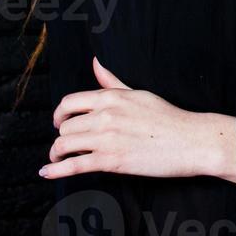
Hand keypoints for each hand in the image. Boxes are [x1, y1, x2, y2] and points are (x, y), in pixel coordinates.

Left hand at [40, 56, 235, 182]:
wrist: (191, 140)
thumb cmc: (168, 118)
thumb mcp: (138, 93)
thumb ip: (112, 82)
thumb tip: (95, 63)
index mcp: (111, 97)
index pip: (69, 102)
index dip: (60, 114)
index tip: (60, 123)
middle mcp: (105, 115)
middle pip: (65, 126)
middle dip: (62, 136)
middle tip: (64, 145)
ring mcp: (107, 138)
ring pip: (64, 144)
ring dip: (55, 154)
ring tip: (55, 159)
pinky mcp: (111, 160)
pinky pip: (74, 165)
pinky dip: (55, 170)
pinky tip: (45, 172)